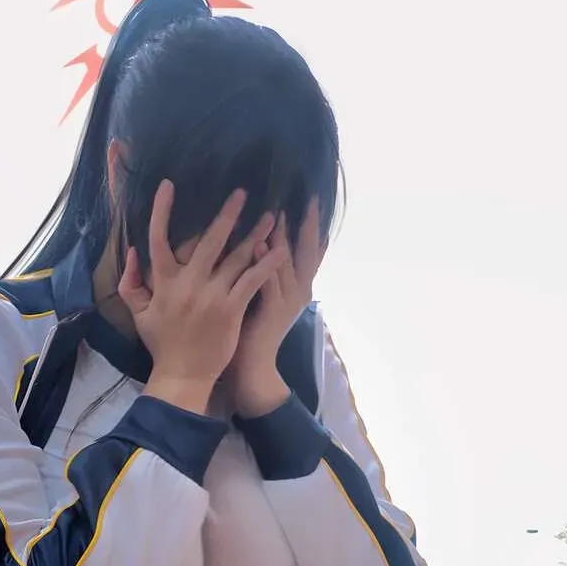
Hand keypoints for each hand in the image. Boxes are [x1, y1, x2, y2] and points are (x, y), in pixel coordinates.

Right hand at [119, 182, 285, 415]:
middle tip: (242, 193)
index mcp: (163, 282)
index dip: (162, 211)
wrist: (183, 375)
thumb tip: (131, 250)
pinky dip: (267, 264)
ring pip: (236, 257)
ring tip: (272, 216)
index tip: (168, 185)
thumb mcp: (139, 313)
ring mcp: (211, 296)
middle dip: (227, 215)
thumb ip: (131, 281)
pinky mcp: (231, 309)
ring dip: (255, 234)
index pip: (158, 239)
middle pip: (209, 241)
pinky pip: (252, 281)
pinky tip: (281, 249)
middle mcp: (188, 284)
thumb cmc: (162, 343)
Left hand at [226, 198, 323, 418]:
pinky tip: (257, 241)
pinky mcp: (272, 311)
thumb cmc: (252, 328)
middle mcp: (299, 291)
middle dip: (309, 225)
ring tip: (280, 209)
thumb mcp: (263, 294)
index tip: (314, 200)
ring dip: (284, 235)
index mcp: (298, 287)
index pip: (309, 251)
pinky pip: (269, 280)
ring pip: (288, 262)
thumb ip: (264, 269)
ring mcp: (288, 301)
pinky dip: (265, 260)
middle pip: (308, 252)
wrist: (252, 367)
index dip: (313, 227)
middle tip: (311, 198)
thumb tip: (257, 238)